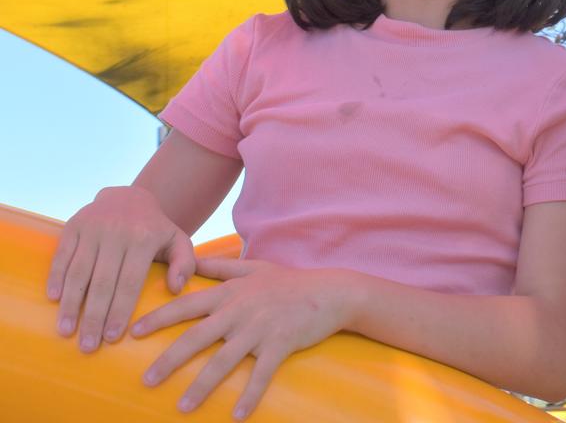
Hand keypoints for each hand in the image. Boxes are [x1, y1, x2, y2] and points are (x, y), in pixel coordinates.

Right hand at [47, 185, 195, 351]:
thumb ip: (185, 263)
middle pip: (102, 283)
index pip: (130, 283)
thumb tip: (175, 289)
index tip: (112, 338)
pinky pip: (62, 255)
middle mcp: (117, 233)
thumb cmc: (156, 229)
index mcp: (144, 239)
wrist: (129, 196)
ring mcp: (93, 228)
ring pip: (78, 271)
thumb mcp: (179, 241)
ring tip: (66, 331)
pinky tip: (54, 300)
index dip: (119, 311)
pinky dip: (56, 277)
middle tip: (87, 346)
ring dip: (70, 304)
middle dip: (94, 317)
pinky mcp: (73, 226)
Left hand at [131, 259, 358, 419]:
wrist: (331, 291)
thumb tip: (189, 261)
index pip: (186, 305)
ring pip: (224, 361)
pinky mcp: (281, 344)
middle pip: (196, 337)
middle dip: (169, 360)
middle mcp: (240, 311)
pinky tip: (237, 415)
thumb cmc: (289, 281)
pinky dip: (250, 395)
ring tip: (182, 406)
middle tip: (146, 380)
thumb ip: (218, 267)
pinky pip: (261, 374)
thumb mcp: (253, 268)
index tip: (131, 332)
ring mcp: (260, 328)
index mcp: (229, 293)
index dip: (158, 318)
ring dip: (201, 386)